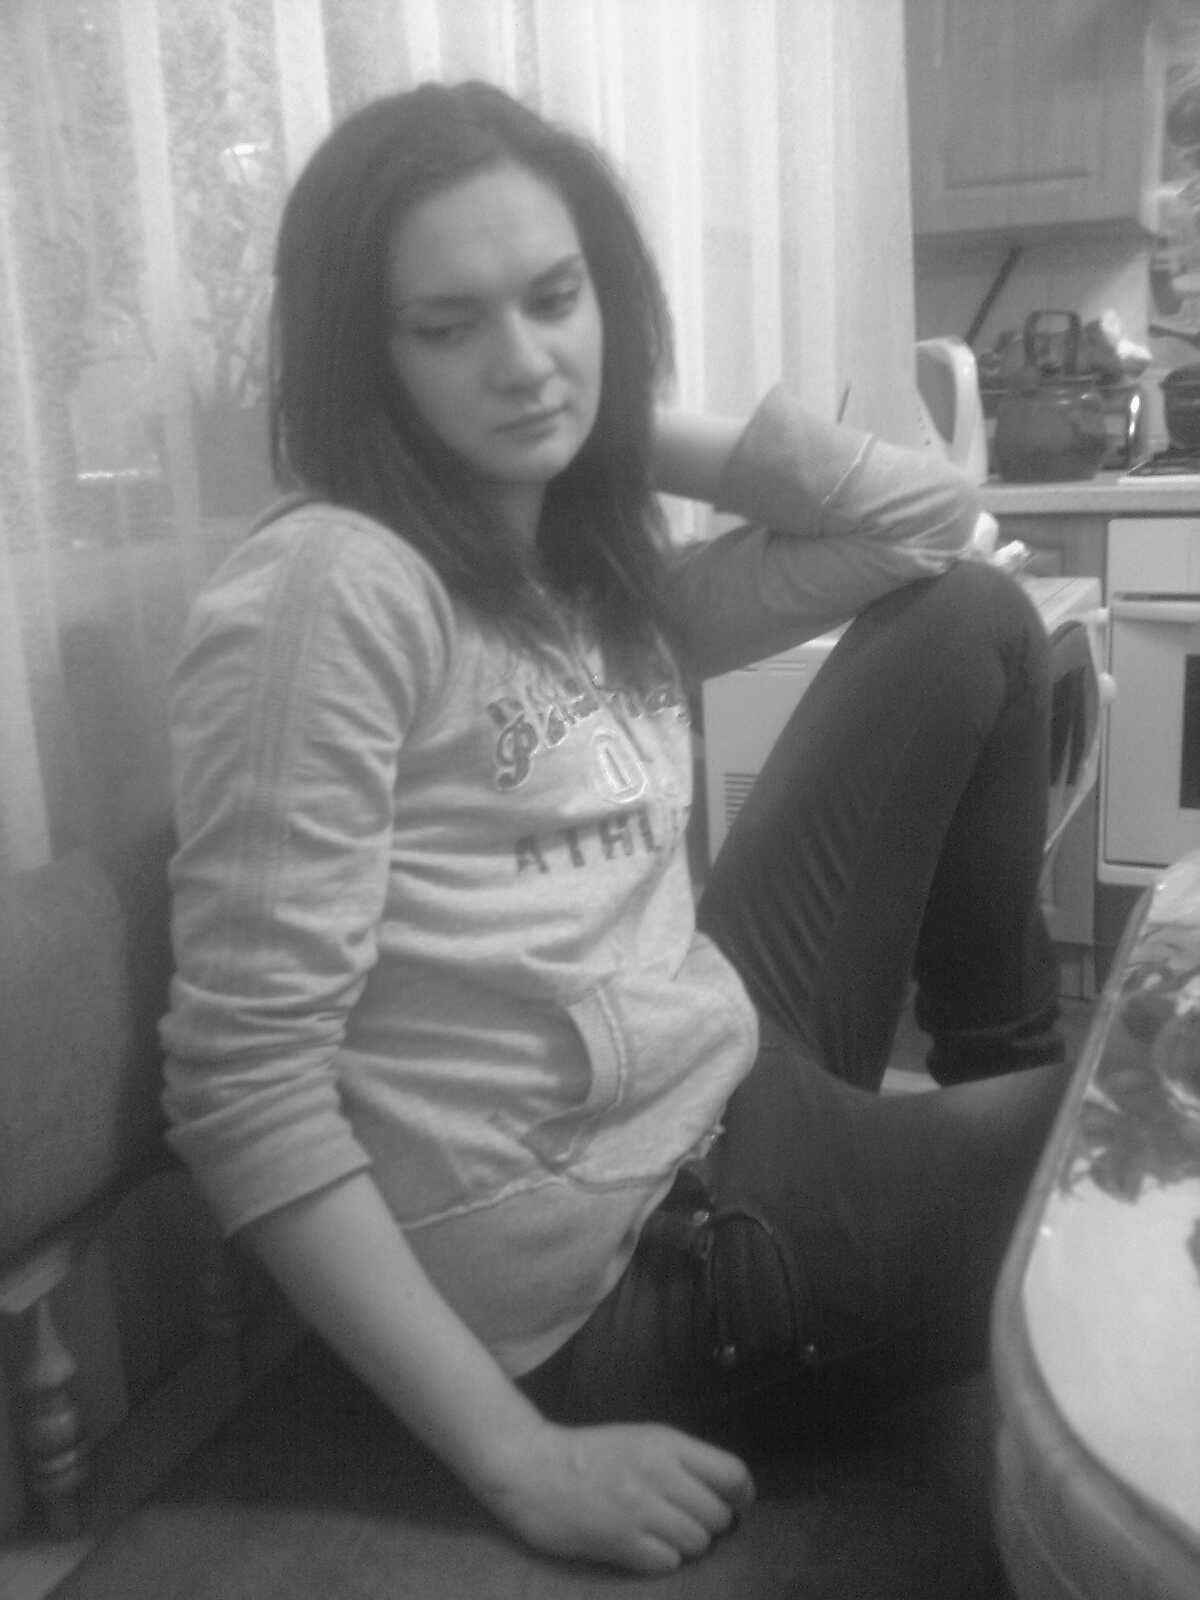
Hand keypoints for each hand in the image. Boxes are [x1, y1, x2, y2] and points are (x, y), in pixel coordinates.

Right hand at [482, 1419, 754, 1574]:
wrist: (532, 1468)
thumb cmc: (590, 1453)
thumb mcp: (641, 1439)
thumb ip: (681, 1460)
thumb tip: (725, 1491)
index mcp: (666, 1443)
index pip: (732, 1474)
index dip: (741, 1495)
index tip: (734, 1504)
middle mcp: (659, 1474)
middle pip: (719, 1515)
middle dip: (712, 1524)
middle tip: (690, 1521)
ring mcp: (640, 1510)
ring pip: (698, 1542)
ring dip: (688, 1544)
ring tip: (666, 1534)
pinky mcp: (620, 1542)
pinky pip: (668, 1563)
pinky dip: (663, 1559)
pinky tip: (645, 1546)